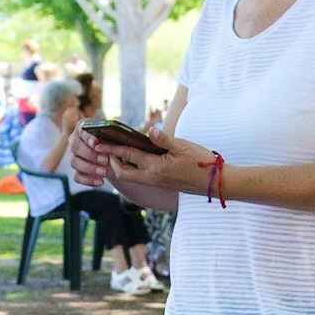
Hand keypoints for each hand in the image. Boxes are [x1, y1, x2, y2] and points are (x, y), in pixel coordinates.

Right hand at [66, 129, 115, 188]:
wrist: (116, 154)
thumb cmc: (116, 140)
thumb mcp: (118, 135)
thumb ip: (115, 133)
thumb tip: (119, 133)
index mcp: (83, 127)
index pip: (81, 129)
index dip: (88, 137)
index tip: (96, 143)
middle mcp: (76, 140)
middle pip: (75, 147)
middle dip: (91, 154)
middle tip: (105, 160)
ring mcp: (75, 156)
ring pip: (74, 162)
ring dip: (90, 168)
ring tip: (105, 172)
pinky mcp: (77, 170)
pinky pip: (77, 176)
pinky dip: (88, 180)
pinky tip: (101, 182)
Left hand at [96, 126, 221, 203]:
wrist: (215, 183)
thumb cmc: (201, 163)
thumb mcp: (183, 146)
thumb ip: (164, 139)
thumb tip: (149, 130)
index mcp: (156, 167)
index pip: (128, 156)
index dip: (112, 149)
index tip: (99, 144)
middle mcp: (153, 177)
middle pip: (123, 173)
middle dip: (111, 162)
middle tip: (105, 150)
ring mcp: (157, 183)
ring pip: (131, 177)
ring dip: (121, 166)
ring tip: (117, 153)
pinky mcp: (162, 184)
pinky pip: (141, 178)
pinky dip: (133, 169)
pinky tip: (136, 159)